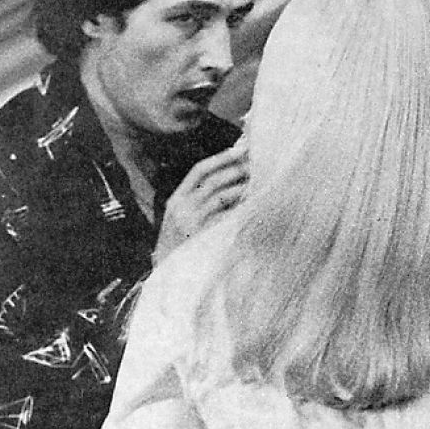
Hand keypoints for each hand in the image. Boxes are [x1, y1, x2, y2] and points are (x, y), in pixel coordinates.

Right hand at [154, 139, 248, 260]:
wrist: (169, 279)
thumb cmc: (181, 248)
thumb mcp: (180, 221)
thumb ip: (196, 202)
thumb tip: (229, 181)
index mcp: (175, 199)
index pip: (199, 170)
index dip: (221, 158)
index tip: (240, 149)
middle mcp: (182, 207)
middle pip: (213, 180)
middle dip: (237, 169)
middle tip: (257, 163)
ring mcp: (192, 222)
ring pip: (222, 196)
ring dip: (242, 187)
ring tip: (259, 181)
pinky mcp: (203, 236)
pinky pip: (226, 218)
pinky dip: (241, 210)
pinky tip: (253, 206)